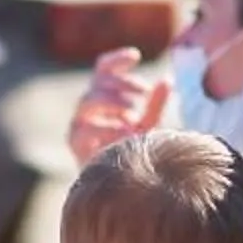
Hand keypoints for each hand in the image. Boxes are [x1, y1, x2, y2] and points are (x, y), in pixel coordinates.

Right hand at [67, 47, 169, 168]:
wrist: (121, 186)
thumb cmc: (133, 153)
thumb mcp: (149, 126)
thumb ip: (155, 105)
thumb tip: (168, 79)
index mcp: (104, 98)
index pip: (103, 70)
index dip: (116, 60)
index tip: (135, 56)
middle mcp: (88, 109)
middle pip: (98, 82)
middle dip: (121, 83)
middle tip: (142, 94)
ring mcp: (79, 124)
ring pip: (88, 100)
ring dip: (112, 102)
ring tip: (133, 115)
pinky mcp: (75, 142)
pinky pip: (85, 127)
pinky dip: (106, 128)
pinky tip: (124, 133)